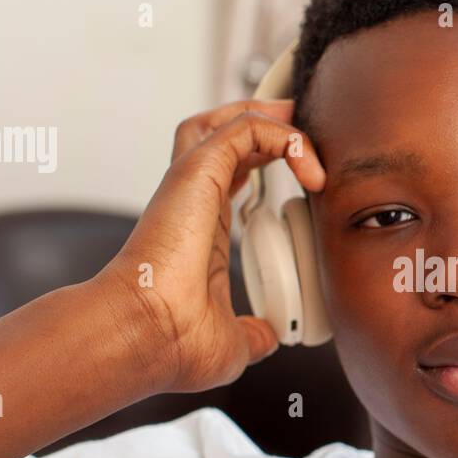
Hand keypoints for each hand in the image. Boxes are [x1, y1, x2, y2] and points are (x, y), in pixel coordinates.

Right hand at [94, 99, 324, 394]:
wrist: (146, 337)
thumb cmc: (172, 343)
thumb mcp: (232, 340)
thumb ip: (254, 332)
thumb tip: (271, 338)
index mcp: (202, 228)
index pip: (233, 173)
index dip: (270, 160)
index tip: (310, 177)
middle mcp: (193, 199)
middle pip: (225, 134)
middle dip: (269, 121)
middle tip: (307, 131)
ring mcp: (191, 183)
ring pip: (229, 120)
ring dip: (271, 115)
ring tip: (304, 123)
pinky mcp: (197, 172)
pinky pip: (246, 129)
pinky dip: (283, 137)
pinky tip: (309, 166)